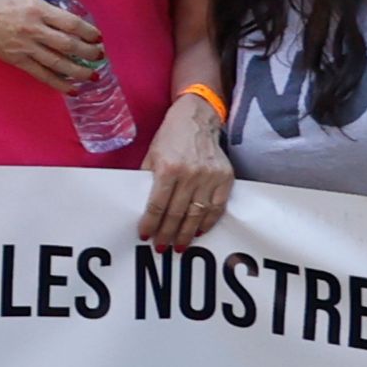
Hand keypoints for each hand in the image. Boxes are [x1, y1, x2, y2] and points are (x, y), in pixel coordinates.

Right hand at [0, 0, 106, 89]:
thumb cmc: (7, 1)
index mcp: (38, 9)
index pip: (69, 23)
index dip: (88, 32)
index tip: (98, 38)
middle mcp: (32, 29)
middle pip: (66, 45)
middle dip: (87, 53)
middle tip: (99, 55)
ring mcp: (24, 46)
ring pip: (56, 62)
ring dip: (78, 71)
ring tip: (93, 75)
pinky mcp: (17, 60)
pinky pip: (41, 74)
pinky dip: (58, 83)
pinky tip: (72, 89)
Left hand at [137, 99, 232, 249]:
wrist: (197, 119)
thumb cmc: (170, 137)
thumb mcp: (151, 155)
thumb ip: (147, 179)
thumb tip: (141, 205)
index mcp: (168, 168)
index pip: (157, 205)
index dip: (151, 223)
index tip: (145, 235)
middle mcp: (190, 174)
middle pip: (177, 213)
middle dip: (168, 234)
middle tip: (162, 247)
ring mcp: (210, 177)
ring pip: (197, 214)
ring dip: (187, 233)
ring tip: (180, 247)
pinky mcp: (225, 178)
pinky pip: (217, 207)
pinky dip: (208, 222)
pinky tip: (199, 231)